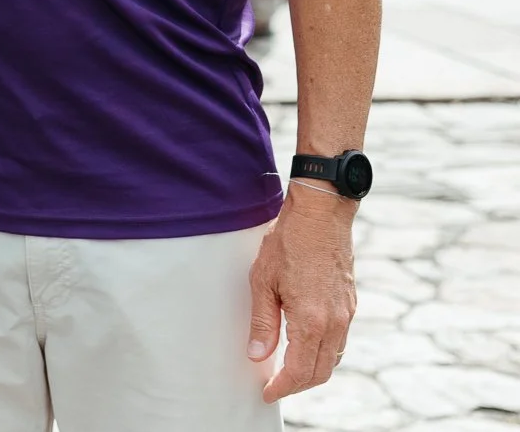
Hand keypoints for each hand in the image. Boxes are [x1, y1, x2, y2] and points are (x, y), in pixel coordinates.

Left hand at [248, 185, 358, 401]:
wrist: (322, 214)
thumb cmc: (289, 242)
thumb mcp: (263, 281)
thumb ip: (262, 322)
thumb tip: (258, 355)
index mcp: (312, 320)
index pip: (300, 371)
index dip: (283, 387)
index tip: (268, 393)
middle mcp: (335, 322)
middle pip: (321, 371)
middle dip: (299, 385)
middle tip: (276, 387)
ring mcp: (346, 313)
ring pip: (334, 358)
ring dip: (313, 371)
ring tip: (289, 372)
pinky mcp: (350, 303)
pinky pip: (340, 340)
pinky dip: (324, 353)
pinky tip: (307, 347)